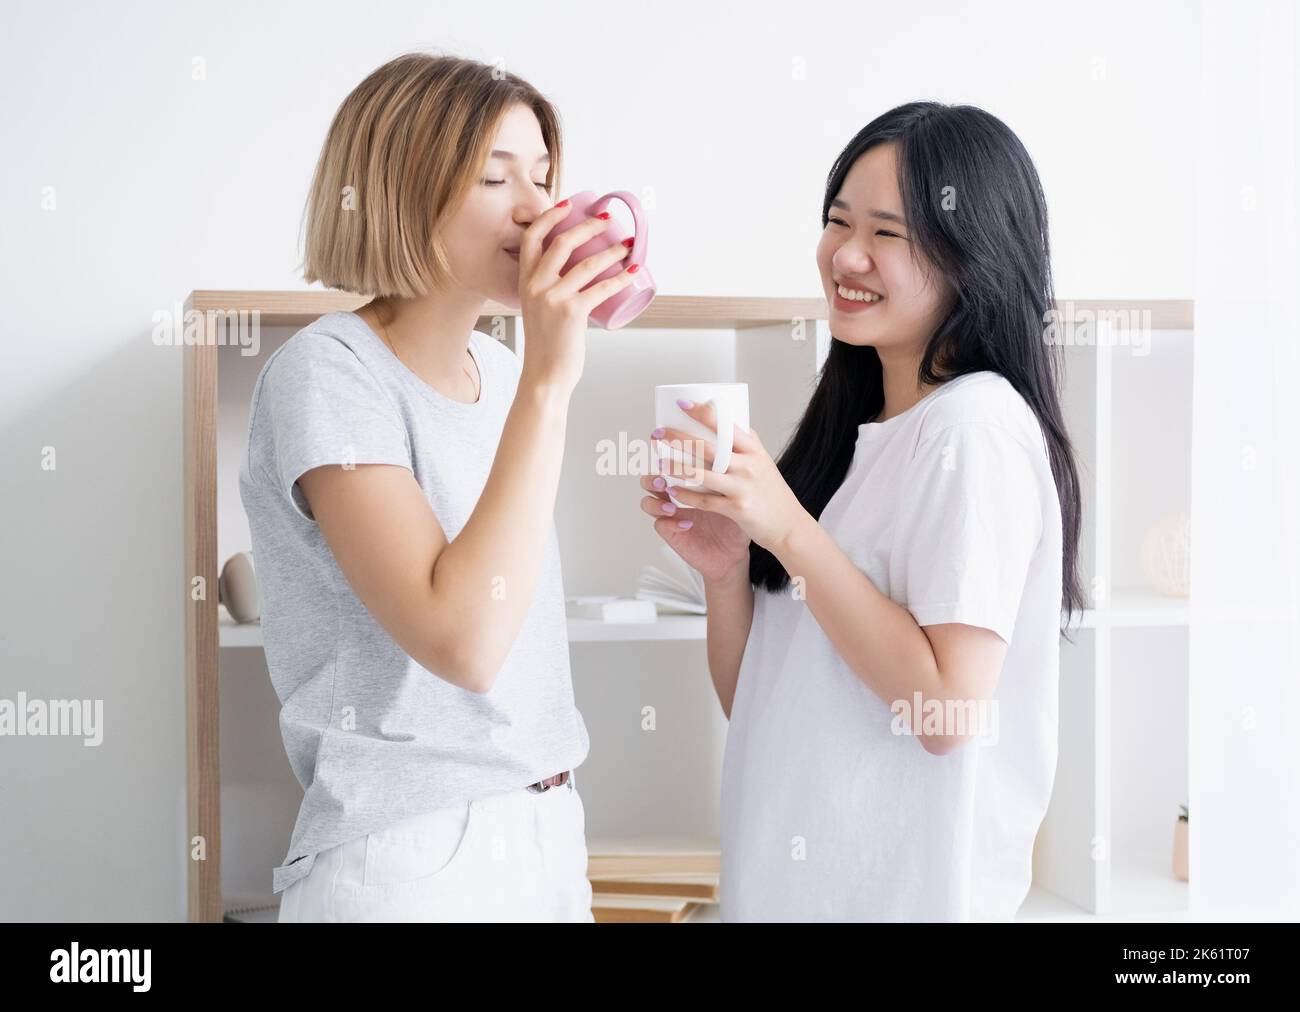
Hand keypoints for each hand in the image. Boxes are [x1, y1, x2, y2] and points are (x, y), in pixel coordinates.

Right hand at [516, 204, 638, 393]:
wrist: (544, 376)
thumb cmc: (547, 345)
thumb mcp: (538, 309)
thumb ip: (551, 290)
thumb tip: (582, 275)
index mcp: (525, 282)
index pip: (532, 238)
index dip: (550, 217)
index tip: (569, 205)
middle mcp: (536, 285)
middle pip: (562, 243)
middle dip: (588, 227)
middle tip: (607, 221)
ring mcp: (553, 298)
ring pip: (588, 263)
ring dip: (613, 250)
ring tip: (630, 244)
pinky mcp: (572, 312)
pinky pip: (603, 288)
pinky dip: (623, 277)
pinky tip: (635, 271)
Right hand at [639, 468, 750, 582]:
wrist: (733, 552)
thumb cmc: (733, 522)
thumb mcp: (734, 497)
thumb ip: (727, 478)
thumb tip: (730, 454)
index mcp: (688, 483)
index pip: (669, 466)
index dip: (665, 460)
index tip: (671, 457)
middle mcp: (675, 497)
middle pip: (650, 481)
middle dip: (651, 479)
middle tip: (662, 480)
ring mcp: (671, 515)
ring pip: (648, 503)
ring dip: (655, 502)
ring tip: (670, 506)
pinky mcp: (672, 533)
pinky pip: (661, 525)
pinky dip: (671, 523)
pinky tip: (687, 524)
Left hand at [649, 400, 808, 554]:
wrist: (788, 526)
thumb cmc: (772, 492)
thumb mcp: (764, 462)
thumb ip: (748, 444)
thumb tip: (732, 420)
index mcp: (754, 450)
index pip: (726, 425)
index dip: (702, 413)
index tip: (682, 404)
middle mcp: (749, 465)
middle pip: (708, 447)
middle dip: (679, 438)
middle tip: (658, 434)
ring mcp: (742, 486)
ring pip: (702, 474)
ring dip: (676, 468)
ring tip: (658, 463)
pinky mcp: (737, 508)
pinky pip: (704, 501)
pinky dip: (686, 496)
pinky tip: (672, 491)